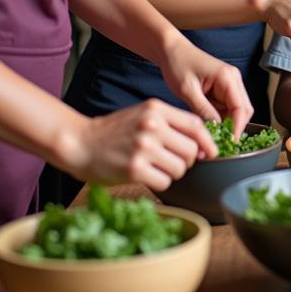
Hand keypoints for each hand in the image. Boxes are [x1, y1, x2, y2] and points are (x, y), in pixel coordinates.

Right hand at [63, 99, 217, 190]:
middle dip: (188, 160)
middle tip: (174, 161)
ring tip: (157, 167)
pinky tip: (147, 175)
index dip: (208, 141)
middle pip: (191, 149)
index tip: (210, 152)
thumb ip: (171, 123)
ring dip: (174, 172)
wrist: (80, 142)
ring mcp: (143, 148)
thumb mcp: (143, 114)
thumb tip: (202, 144)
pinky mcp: (134, 169)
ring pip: (180, 168)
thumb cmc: (115, 130)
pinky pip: (165, 181)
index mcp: (156, 109)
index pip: (196, 125)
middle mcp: (151, 126)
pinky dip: (161, 181)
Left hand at [158, 34, 253, 135]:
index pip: (241, 108)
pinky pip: (227, 108)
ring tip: (211, 139)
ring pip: (236, 111)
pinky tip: (209, 128)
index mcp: (228, 77)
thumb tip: (215, 130)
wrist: (172, 51)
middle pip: (244, 111)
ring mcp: (229, 84)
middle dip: (234, 128)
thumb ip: (203, 110)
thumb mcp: (187, 90)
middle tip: (218, 144)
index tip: (228, 144)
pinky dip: (220, 120)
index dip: (237, 128)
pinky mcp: (222, 89)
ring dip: (227, 125)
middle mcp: (233, 80)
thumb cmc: (178, 64)